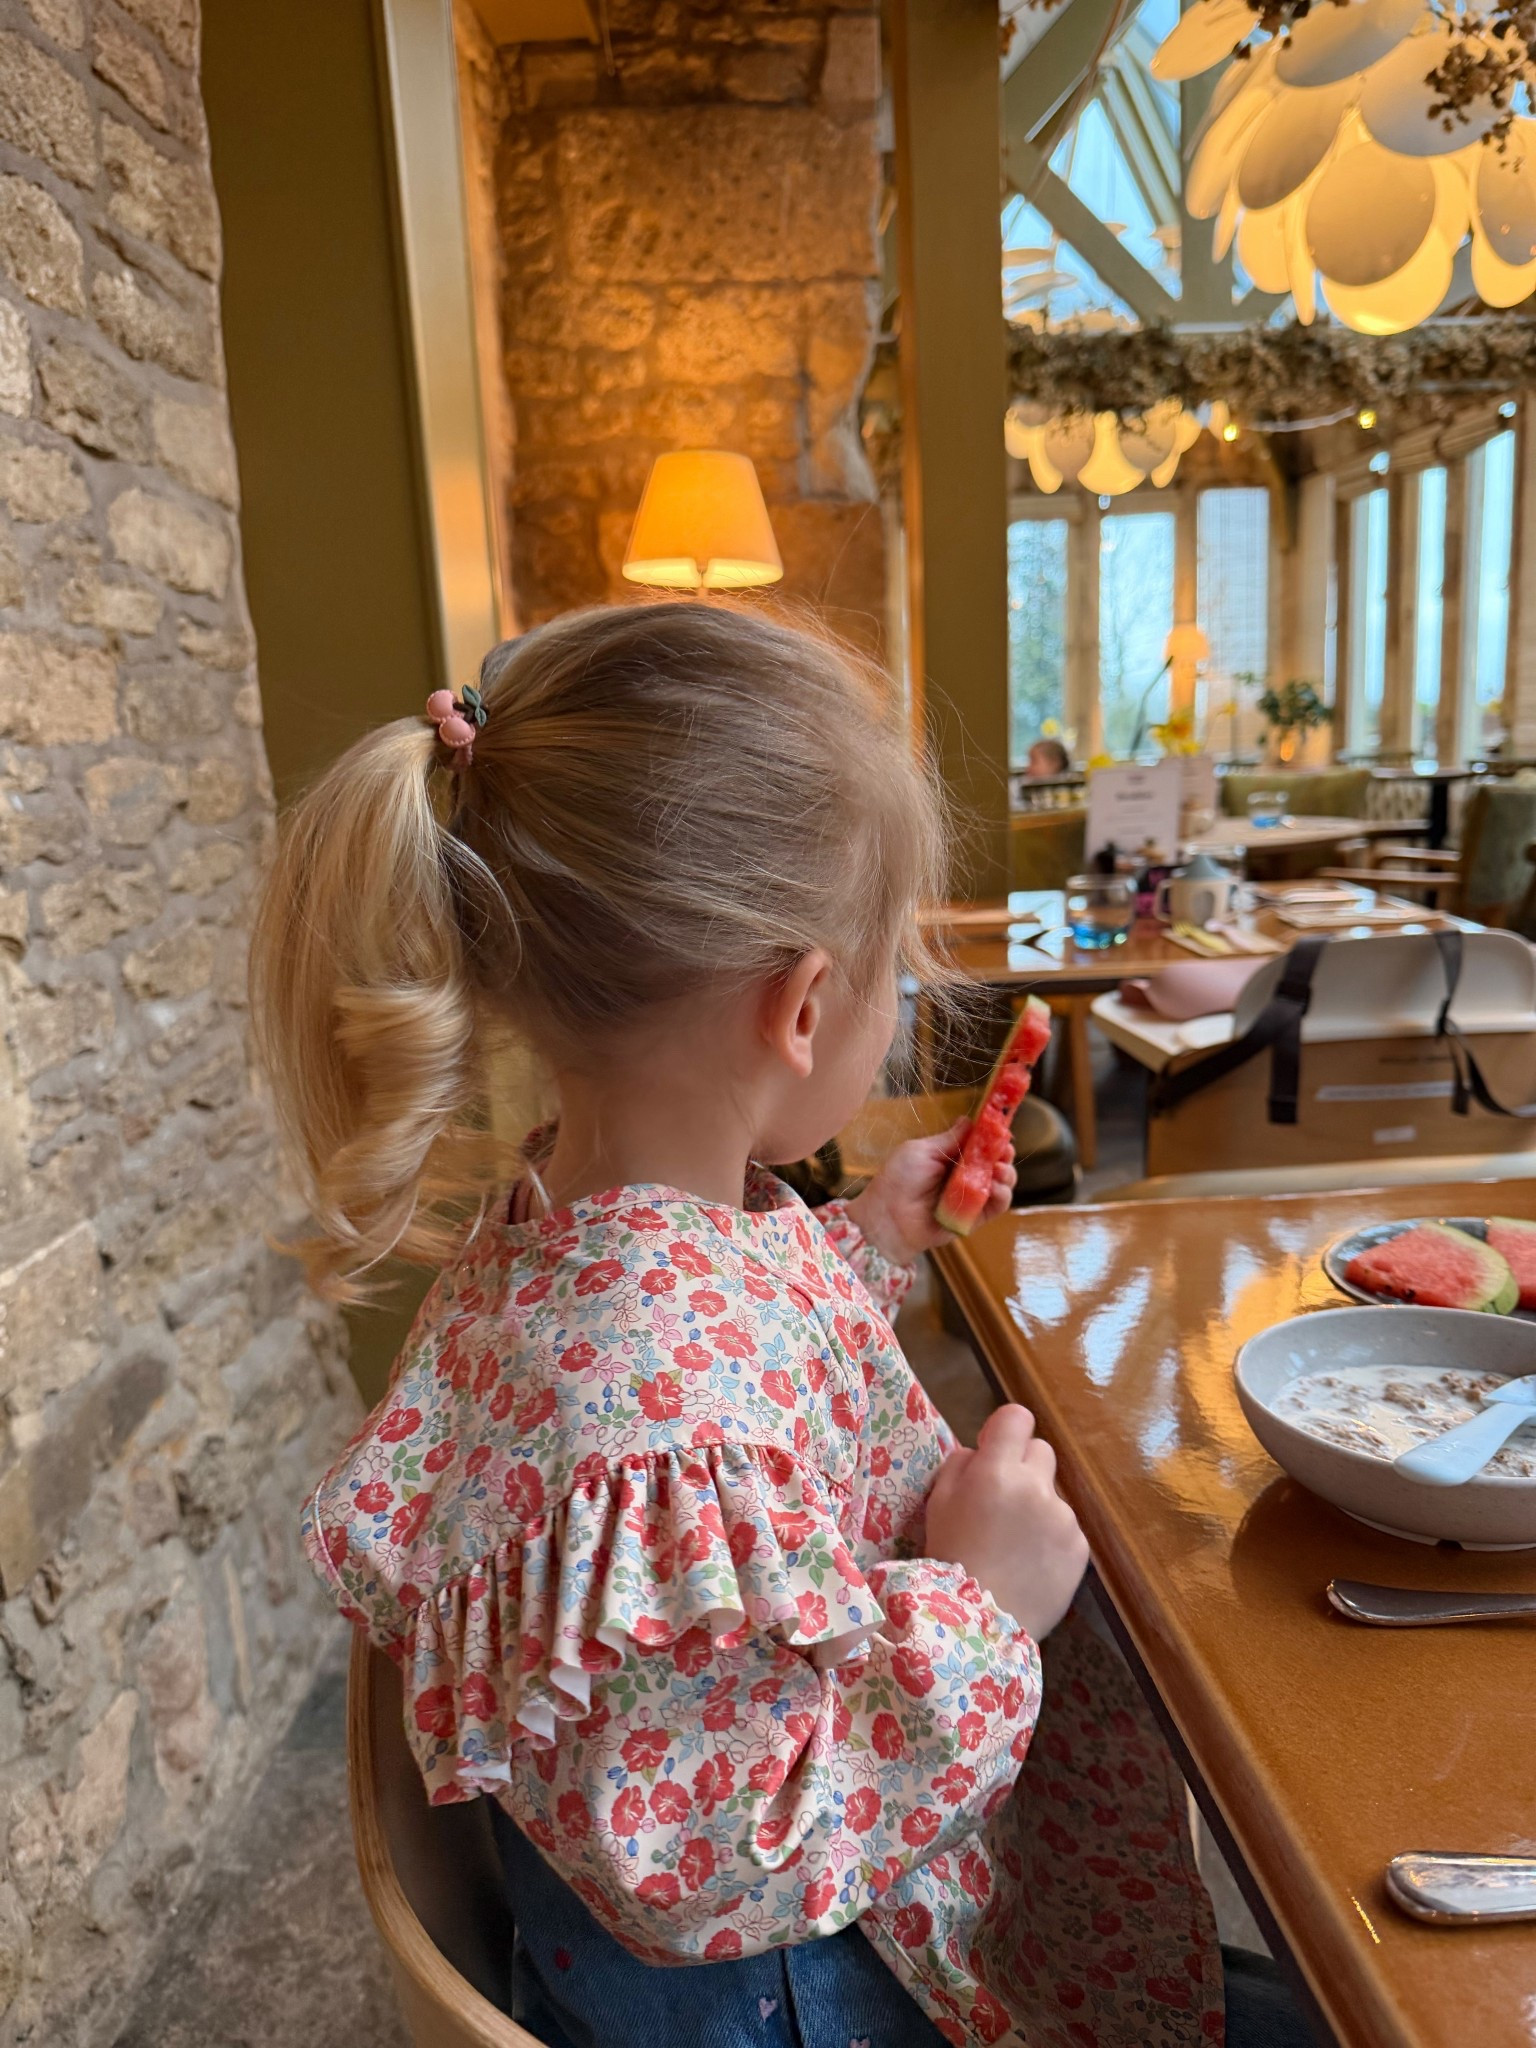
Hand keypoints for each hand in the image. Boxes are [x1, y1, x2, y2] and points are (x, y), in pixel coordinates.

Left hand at [850, 1121, 1015, 1264]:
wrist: (889, 1218)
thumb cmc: (899, 1180)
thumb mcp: (922, 1151)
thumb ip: (949, 1139)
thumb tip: (969, 1119)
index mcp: (950, 1156)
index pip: (979, 1143)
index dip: (992, 1136)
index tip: (1001, 1129)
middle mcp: (964, 1175)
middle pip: (995, 1161)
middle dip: (1003, 1153)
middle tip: (1004, 1150)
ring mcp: (971, 1196)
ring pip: (1001, 1182)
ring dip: (1006, 1173)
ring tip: (998, 1169)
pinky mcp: (975, 1217)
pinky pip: (997, 1205)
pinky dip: (1002, 1194)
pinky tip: (995, 1187)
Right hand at [925, 1406, 1087, 1640]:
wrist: (979, 1624)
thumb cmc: (950, 1558)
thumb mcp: (938, 1503)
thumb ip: (960, 1465)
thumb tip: (981, 1452)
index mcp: (998, 1471)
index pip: (1017, 1417)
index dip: (1005, 1430)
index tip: (994, 1450)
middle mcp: (1037, 1487)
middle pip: (1040, 1450)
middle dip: (1023, 1466)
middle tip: (1003, 1499)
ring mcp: (1064, 1518)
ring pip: (1053, 1493)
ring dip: (1037, 1505)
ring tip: (1016, 1543)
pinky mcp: (1081, 1547)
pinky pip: (1067, 1526)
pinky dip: (1052, 1537)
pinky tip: (1032, 1563)